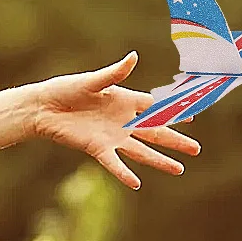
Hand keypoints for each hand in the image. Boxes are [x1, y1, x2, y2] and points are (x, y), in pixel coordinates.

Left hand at [28, 53, 200, 188]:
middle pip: (156, 132)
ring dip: (160, 160)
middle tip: (196, 150)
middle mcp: (123, 121)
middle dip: (176, 141)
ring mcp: (113, 137)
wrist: (45, 107)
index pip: (157, 107)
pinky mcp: (97, 148)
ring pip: (142, 151)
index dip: (175, 111)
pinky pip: (114, 163)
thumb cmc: (67, 89)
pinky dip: (124, 173)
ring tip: (179, 169)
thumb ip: (115, 73)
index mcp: (126, 101)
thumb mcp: (93, 80)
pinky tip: (136, 184)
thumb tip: (134, 56)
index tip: (192, 116)